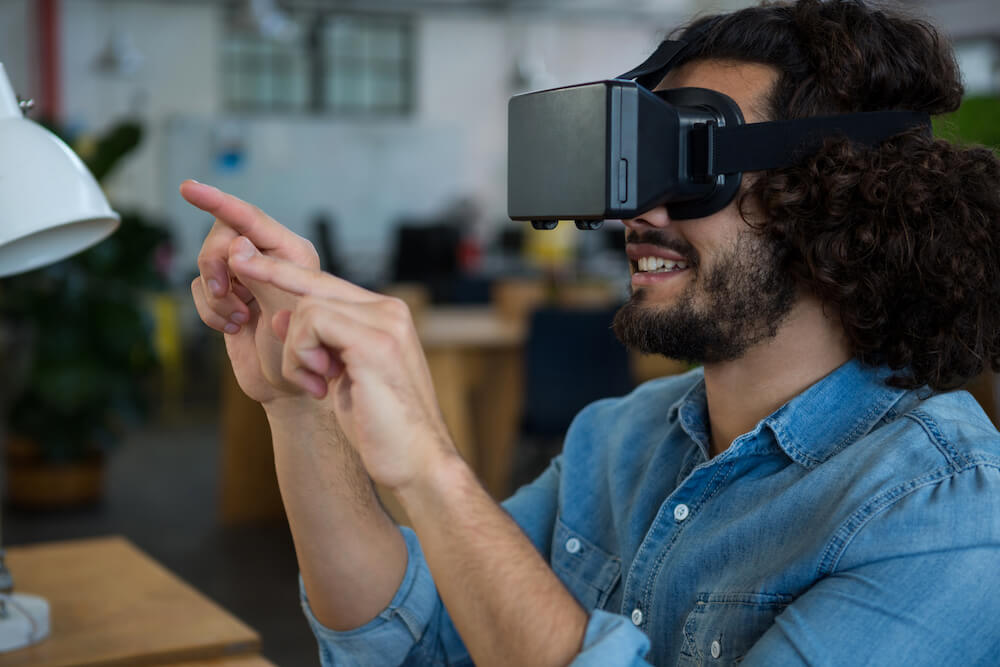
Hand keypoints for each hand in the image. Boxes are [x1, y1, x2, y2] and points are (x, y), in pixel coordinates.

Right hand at [181, 181, 319, 405]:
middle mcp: (269, 258)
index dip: (218, 201)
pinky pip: (200, 288)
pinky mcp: (228, 296)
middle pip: (220, 236)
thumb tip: (235, 243)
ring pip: (207, 263)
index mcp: (293, 253)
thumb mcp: (287, 312)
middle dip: (215, 265)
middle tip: (230, 295)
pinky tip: (234, 328)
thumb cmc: (302, 355)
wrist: (289, 390)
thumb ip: (263, 274)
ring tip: (241, 319)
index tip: (188, 188)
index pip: (250, 218)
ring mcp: (246, 277)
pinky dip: (210, 311)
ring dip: (217, 296)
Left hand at [226, 237, 457, 490]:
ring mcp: (385, 322)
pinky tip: (320, 384)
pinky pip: (311, 323)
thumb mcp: (339, 379)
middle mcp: (389, 311)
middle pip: (313, 281)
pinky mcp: (375, 341)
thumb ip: (317, 345)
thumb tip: (279, 317)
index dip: (284, 271)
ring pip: (306, 307)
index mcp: (385, 316)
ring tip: (315, 384)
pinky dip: (300, 357)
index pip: (326, 284)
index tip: (246, 258)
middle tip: (235, 259)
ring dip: (294, 352)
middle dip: (269, 274)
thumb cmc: (380, 429)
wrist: (416, 463)